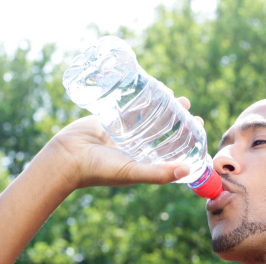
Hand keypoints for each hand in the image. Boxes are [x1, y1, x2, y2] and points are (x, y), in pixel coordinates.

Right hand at [48, 96, 202, 189]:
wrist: (67, 157)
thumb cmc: (100, 170)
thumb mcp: (132, 172)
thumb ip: (158, 173)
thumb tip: (187, 170)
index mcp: (145, 161)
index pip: (172, 149)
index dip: (187, 138)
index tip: (198, 124)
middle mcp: (138, 147)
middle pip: (163, 130)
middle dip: (177, 118)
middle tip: (187, 106)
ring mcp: (125, 133)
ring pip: (149, 117)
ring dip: (162, 106)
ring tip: (174, 95)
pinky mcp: (112, 120)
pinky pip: (131, 108)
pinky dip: (142, 99)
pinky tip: (153, 89)